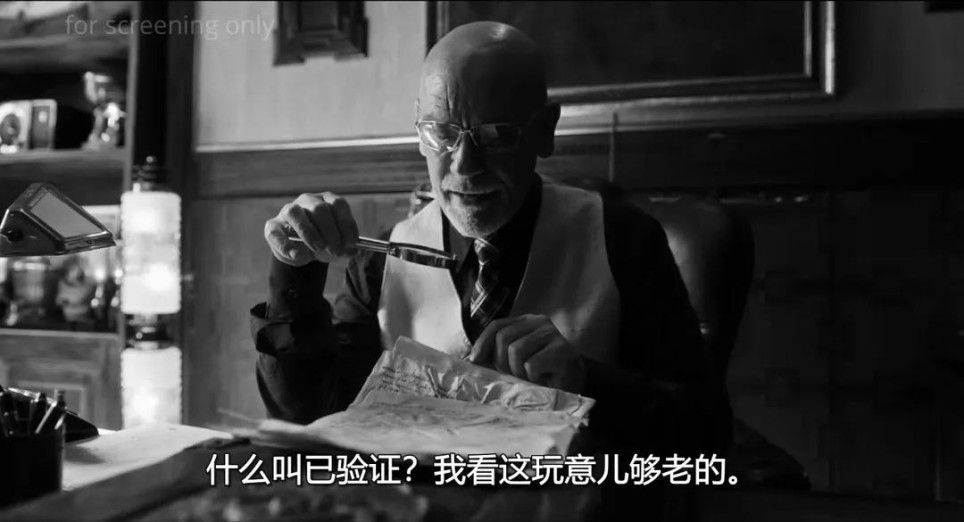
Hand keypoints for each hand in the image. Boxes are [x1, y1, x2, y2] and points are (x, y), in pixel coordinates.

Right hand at [264, 192, 359, 266]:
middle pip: (319, 209)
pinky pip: (275, 232)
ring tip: (319, 249)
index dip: (346, 223)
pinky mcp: (273, 226)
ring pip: (295, 213)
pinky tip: (296, 255)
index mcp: (326, 200)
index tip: (352, 242)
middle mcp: (307, 201)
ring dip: (309, 232)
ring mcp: (288, 211)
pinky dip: (285, 244)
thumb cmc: (322, 241)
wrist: (300, 251)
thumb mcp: (336, 244)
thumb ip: (345, 247)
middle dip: (330, 232)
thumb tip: (353, 251)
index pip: (338, 204)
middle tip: (336, 250)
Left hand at [468, 314, 585, 393]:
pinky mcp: (562, 351)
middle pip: (504, 338)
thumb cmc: (540, 374)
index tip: (474, 361)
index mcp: (526, 321)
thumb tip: (468, 360)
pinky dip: (533, 378)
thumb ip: (494, 355)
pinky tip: (544, 380)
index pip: (498, 325)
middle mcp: (540, 322)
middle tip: (514, 376)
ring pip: (517, 351)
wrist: (573, 386)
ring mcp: (553, 334)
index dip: (483, 342)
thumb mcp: (513, 362)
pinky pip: (532, 365)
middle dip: (502, 362)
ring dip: (519, 373)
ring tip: (531, 379)